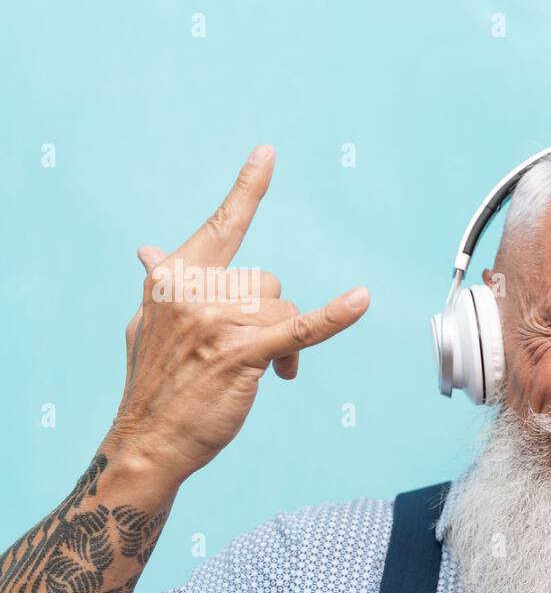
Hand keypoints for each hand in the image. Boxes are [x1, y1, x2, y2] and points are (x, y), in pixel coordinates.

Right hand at [105, 145, 369, 484]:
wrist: (148, 439)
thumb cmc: (155, 384)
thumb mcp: (147, 323)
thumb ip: (158, 284)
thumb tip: (149, 249)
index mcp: (173, 279)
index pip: (219, 227)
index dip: (246, 191)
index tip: (268, 154)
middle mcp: (194, 292)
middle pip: (267, 282)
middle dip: (269, 317)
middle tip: (251, 354)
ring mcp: (219, 322)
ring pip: (283, 309)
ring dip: (283, 343)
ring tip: (262, 371)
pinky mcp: (244, 354)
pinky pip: (300, 329)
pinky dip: (334, 317)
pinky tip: (361, 300)